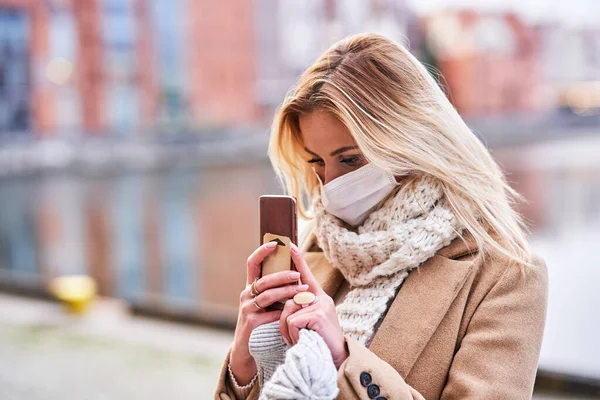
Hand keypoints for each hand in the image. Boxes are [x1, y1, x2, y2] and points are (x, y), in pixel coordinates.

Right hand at [229, 242, 308, 384]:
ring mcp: (247, 308)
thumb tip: (297, 271)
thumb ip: (277, 289)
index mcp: (251, 286)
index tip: (275, 243)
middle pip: (264, 279)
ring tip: (303, 291)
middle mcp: (246, 294)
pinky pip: (269, 313)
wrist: (248, 348)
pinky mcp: (250, 322)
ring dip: (287, 292)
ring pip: (268, 295)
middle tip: (297, 274)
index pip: (253, 263)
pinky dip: (283, 312)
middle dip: (282, 275)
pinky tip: (294, 312)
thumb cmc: (263, 322)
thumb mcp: (269, 303)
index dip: (262, 251)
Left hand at [279, 243, 348, 368]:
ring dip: (288, 331)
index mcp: (319, 299)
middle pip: (289, 301)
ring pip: (288, 313)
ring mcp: (320, 306)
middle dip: (285, 323)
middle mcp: (322, 299)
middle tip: (295, 337)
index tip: (290, 246)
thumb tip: (287, 303)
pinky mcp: (317, 315)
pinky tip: (304, 342)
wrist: (336, 361)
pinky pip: (292, 322)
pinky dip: (293, 336)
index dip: (298, 261)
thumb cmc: (320, 344)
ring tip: (301, 341)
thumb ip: (301, 310)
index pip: (306, 276)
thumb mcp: (311, 324)